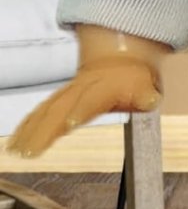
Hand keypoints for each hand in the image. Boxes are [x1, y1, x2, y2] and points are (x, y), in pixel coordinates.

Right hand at [5, 54, 162, 159]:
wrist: (120, 57)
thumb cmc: (133, 77)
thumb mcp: (146, 84)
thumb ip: (146, 95)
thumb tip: (150, 99)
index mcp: (103, 86)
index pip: (89, 100)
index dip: (80, 110)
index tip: (69, 123)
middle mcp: (81, 89)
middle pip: (59, 108)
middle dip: (43, 129)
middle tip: (29, 151)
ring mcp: (68, 93)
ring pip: (46, 110)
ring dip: (30, 130)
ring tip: (17, 149)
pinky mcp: (60, 98)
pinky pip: (41, 111)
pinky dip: (28, 125)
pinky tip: (17, 140)